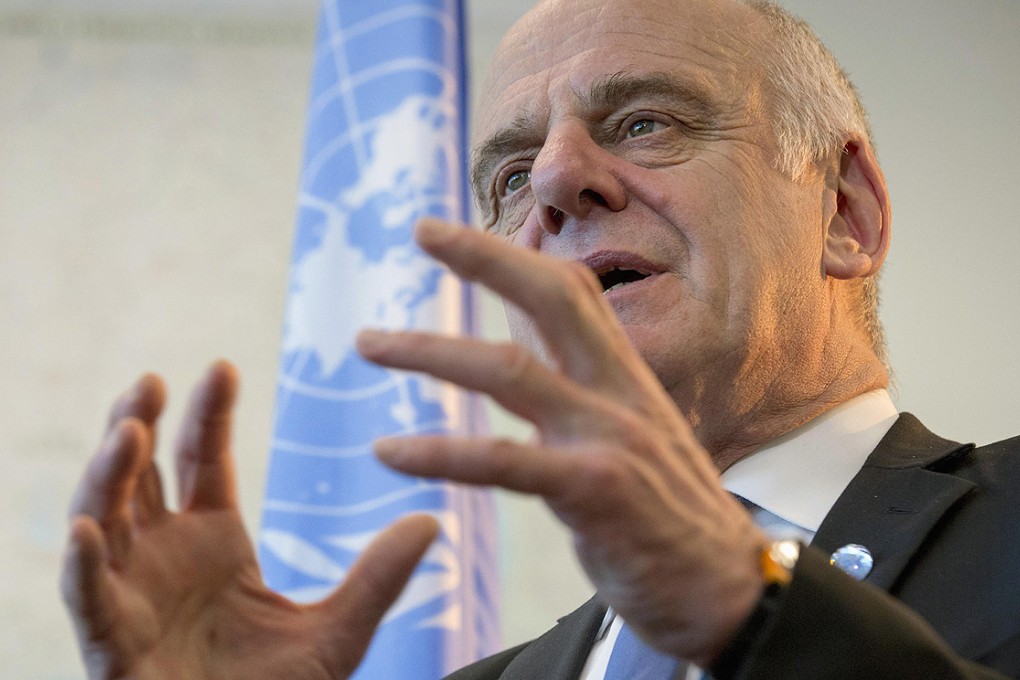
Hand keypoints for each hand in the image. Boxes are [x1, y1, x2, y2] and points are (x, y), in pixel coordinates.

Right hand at [61, 361, 437, 679]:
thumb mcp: (340, 630)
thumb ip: (379, 578)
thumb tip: (432, 522)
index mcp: (214, 539)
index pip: (203, 459)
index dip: (209, 412)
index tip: (222, 365)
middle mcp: (165, 554)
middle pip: (140, 474)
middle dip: (137, 424)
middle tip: (149, 382)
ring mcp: (133, 594)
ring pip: (103, 520)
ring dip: (107, 475)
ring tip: (127, 432)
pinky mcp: (112, 644)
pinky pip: (87, 599)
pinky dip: (81, 565)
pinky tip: (85, 530)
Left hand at [358, 218, 767, 666]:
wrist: (727, 590)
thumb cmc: (668, 515)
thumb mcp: (631, 436)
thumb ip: (579, 391)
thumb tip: (528, 348)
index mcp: (624, 378)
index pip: (572, 293)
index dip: (512, 255)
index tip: (453, 234)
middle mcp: (617, 394)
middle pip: (552, 298)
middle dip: (484, 256)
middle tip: (421, 226)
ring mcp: (609, 438)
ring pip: (510, 371)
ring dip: (430, 351)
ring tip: (367, 342)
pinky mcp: (596, 491)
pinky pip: (504, 462)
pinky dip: (440, 453)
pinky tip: (389, 452)